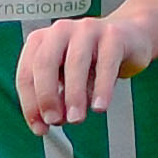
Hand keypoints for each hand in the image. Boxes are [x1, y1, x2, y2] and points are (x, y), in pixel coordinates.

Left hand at [17, 10, 157, 133]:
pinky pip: (105, 64)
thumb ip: (58, 97)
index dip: (30, 104)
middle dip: (46, 96)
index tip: (39, 127)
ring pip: (75, 63)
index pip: (27, 74)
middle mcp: (60, 31)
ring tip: (76, 118)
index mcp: (42, 41)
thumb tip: (52, 120)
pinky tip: (99, 106)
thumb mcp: (69, 78)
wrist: (129, 36)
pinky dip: (101, 88)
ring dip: (73, 95)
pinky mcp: (113, 36)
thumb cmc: (93, 59)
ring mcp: (86, 30)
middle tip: (54, 121)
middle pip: (44, 63)